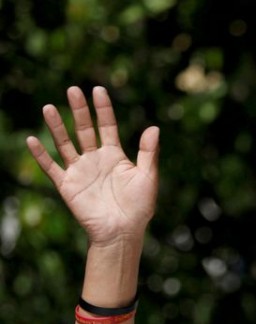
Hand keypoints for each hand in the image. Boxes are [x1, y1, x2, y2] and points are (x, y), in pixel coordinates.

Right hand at [26, 86, 158, 247]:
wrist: (123, 232)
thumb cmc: (139, 207)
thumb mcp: (148, 177)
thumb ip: (149, 153)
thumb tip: (154, 128)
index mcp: (115, 156)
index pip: (107, 126)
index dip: (103, 109)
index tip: (98, 90)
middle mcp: (95, 160)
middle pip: (85, 130)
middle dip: (79, 110)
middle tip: (73, 90)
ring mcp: (80, 171)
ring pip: (65, 144)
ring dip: (57, 127)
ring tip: (48, 108)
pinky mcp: (68, 185)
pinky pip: (51, 168)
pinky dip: (41, 155)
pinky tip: (33, 140)